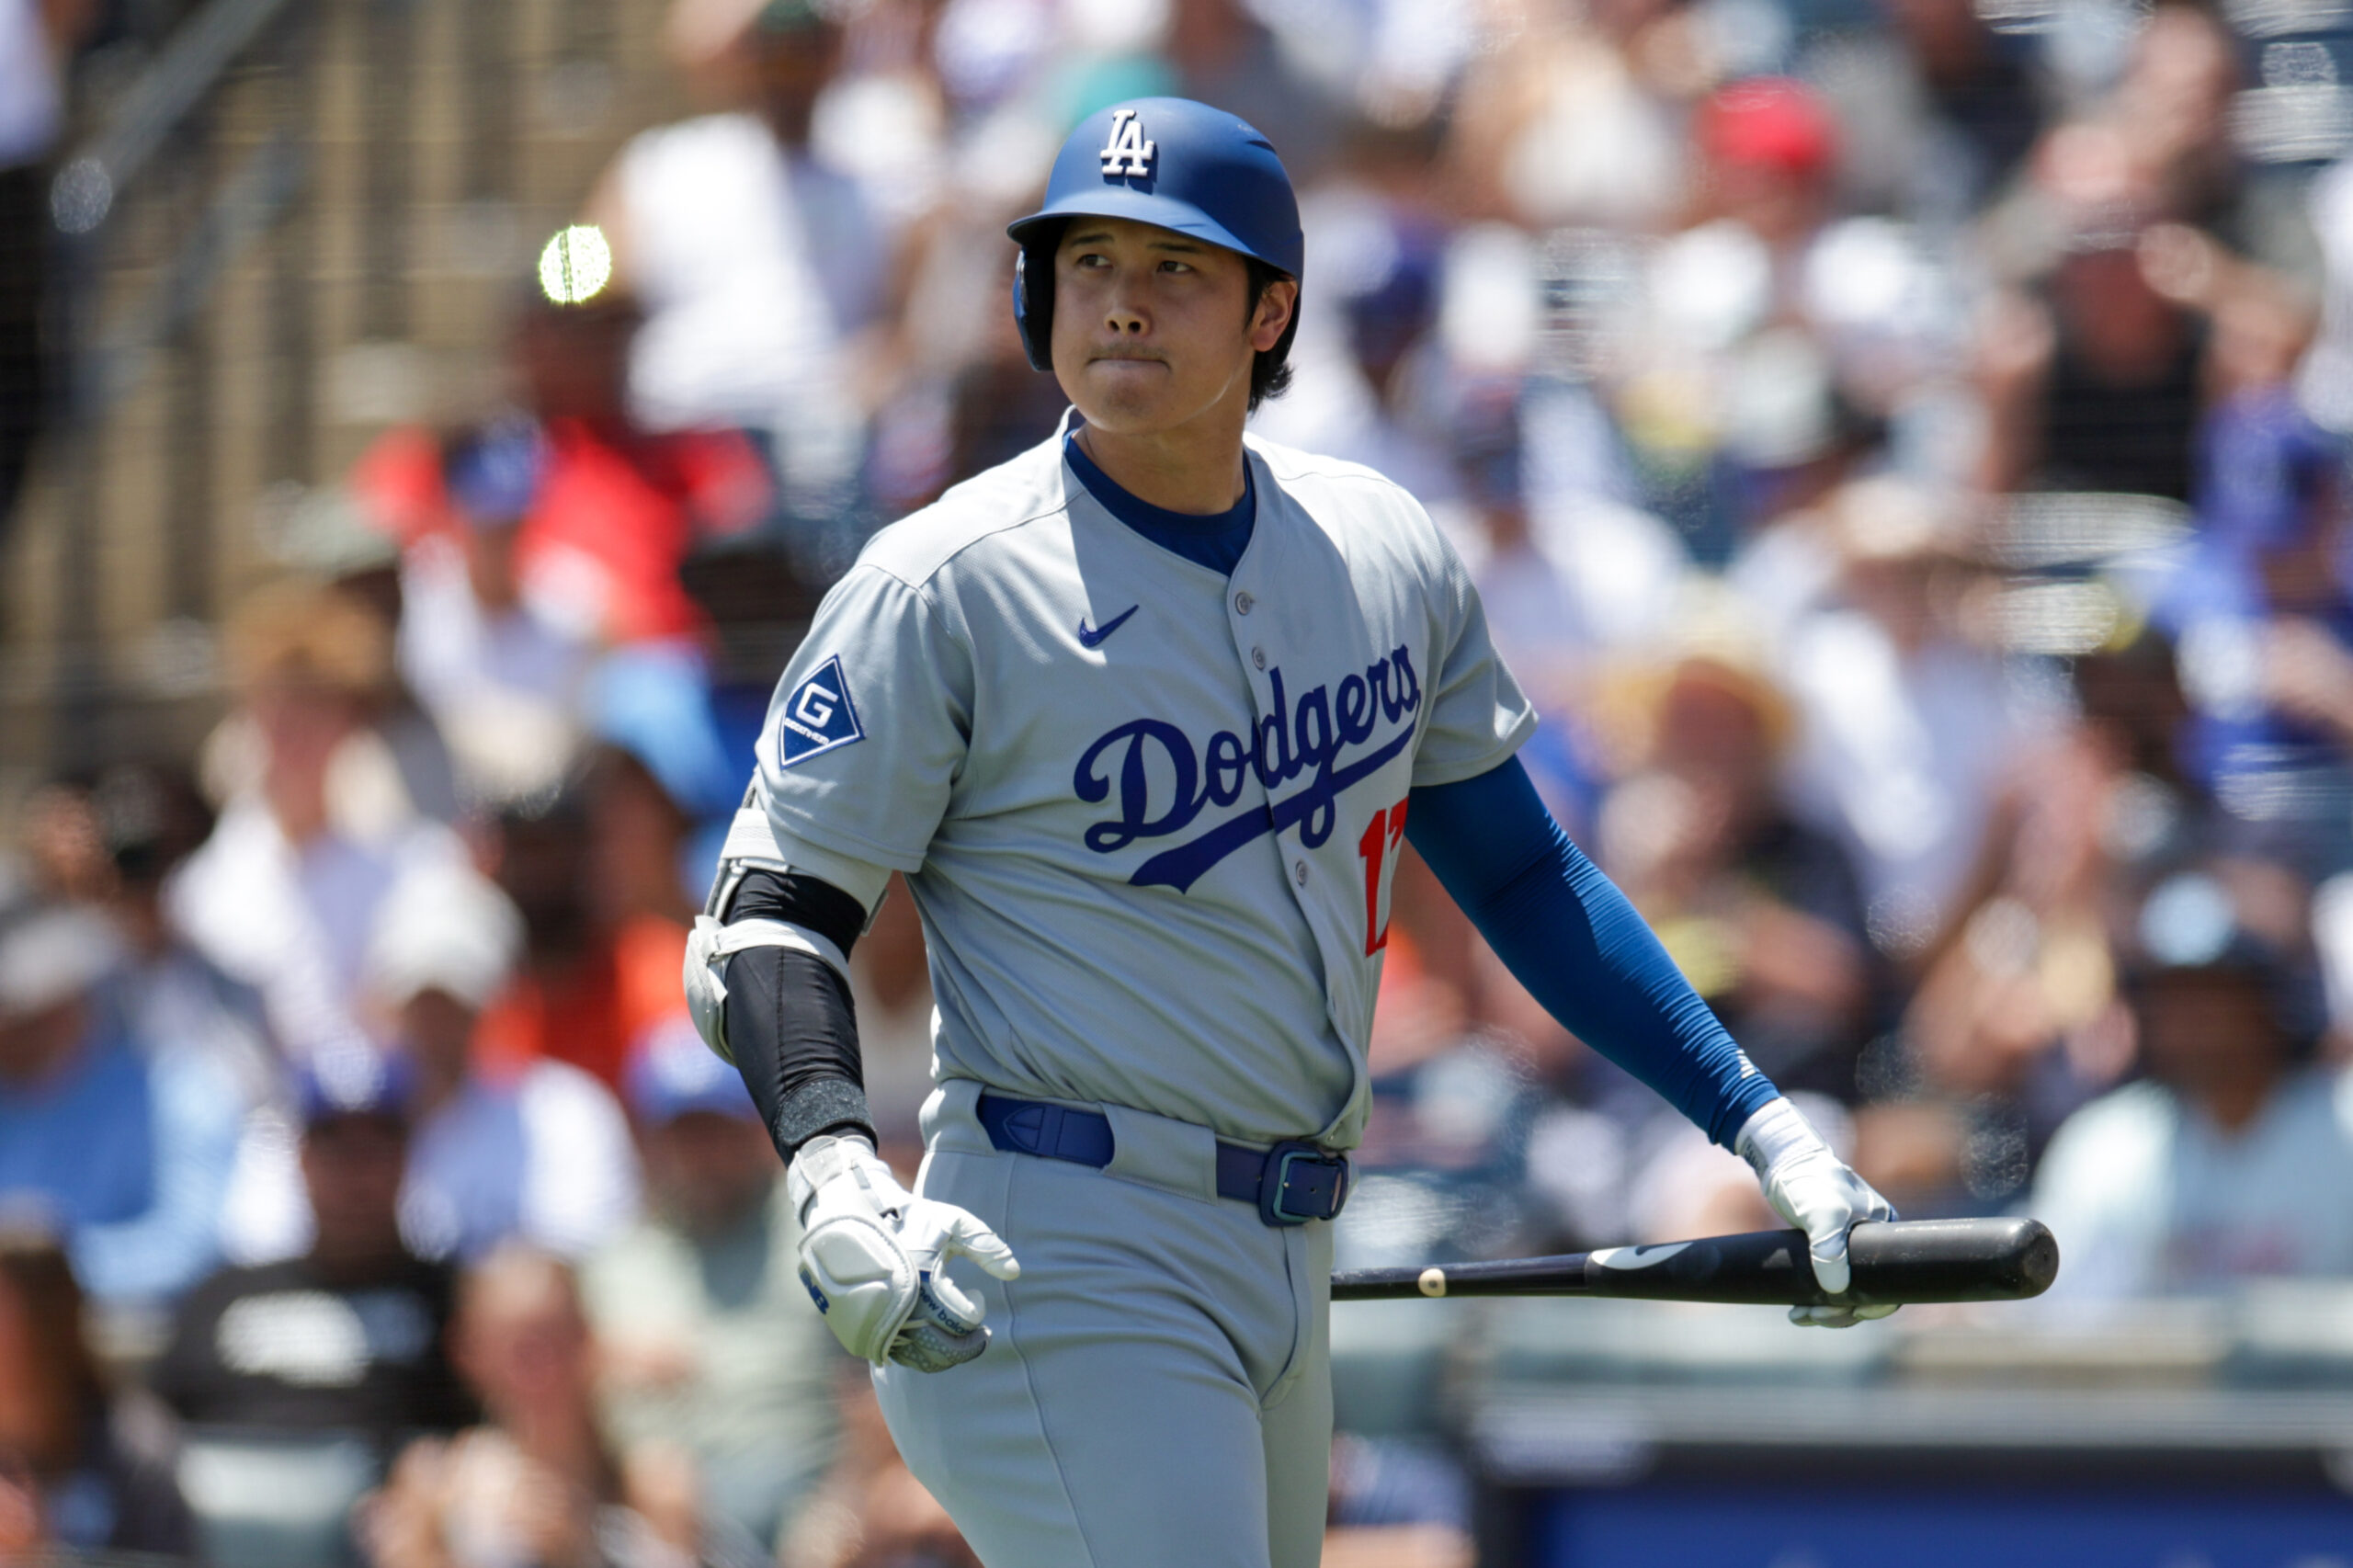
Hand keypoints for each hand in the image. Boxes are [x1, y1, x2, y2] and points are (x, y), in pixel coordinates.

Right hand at [790, 1135, 1020, 1371]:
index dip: (977, 1309)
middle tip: (981, 1337)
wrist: (856, 1218)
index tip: (975, 1295)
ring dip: (946, 1355)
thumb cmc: (911, 1219)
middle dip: (968, 1346)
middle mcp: (900, 1308)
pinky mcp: (866, 1330)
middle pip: (943, 1350)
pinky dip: (921, 1355)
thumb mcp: (953, 1223)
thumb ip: (985, 1246)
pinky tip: (931, 1338)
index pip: (963, 1318)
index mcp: (923, 1281)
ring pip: (921, 1360)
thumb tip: (1015, 1273)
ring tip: (958, 1338)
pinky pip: (899, 1357)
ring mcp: (880, 1322)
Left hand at [1735, 1097, 1898, 1327]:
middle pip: (1867, 1292)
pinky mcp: (1823, 1249)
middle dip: (1843, 1311)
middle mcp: (1870, 1242)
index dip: (1874, 1304)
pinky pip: (1826, 1283)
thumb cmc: (1809, 1182)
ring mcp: (1846, 1247)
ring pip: (1844, 1291)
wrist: (1779, 1163)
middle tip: (1817, 1316)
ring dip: (1826, 1310)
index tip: (1850, 1312)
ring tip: (1800, 1316)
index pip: (1892, 1281)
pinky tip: (1796, 1310)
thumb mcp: (1823, 1213)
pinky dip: (1813, 1299)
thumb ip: (1829, 1248)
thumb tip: (1836, 1290)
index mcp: (1884, 1232)